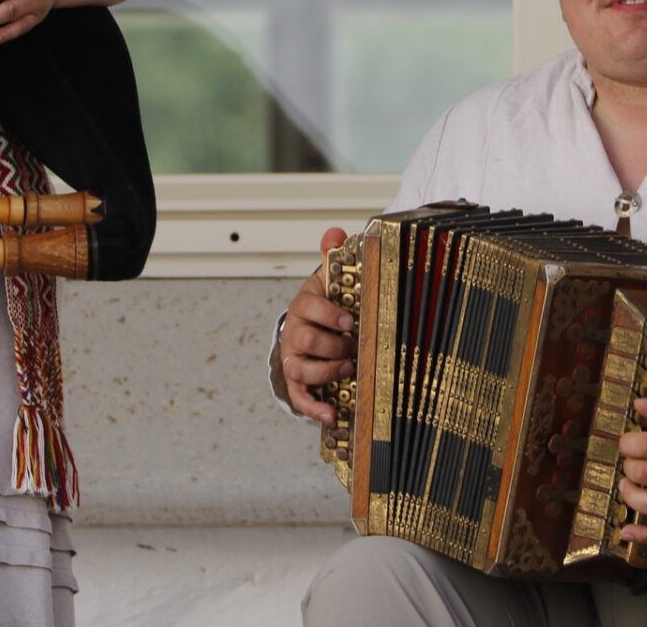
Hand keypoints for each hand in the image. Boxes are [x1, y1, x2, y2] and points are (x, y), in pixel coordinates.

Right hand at [274, 228, 355, 423]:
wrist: (310, 329)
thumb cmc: (325, 305)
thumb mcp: (329, 281)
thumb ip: (332, 256)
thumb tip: (335, 232)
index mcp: (303, 305)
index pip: (308, 306)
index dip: (329, 314)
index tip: (349, 320)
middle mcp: (294, 332)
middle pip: (305, 340)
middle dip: (333, 345)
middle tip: (354, 346)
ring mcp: (293, 358)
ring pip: (300, 369)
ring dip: (325, 372)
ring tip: (347, 369)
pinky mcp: (297, 382)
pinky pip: (299, 398)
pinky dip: (314, 408)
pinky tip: (332, 414)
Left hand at [615, 392, 646, 543]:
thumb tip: (639, 404)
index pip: (646, 448)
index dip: (628, 442)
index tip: (629, 440)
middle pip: (644, 475)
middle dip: (628, 464)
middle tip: (632, 458)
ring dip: (630, 495)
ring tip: (627, 483)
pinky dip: (645, 536)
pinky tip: (627, 531)